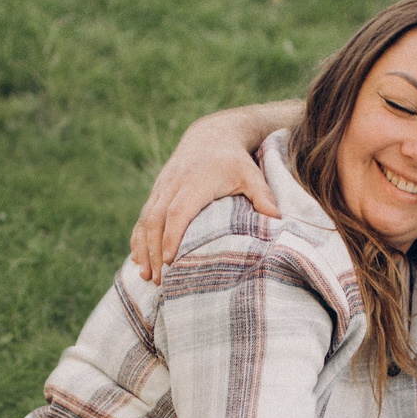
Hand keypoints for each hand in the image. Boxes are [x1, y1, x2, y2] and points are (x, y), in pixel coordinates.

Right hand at [130, 115, 279, 282]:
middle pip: (156, 220)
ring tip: (146, 276)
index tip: (169, 261)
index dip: (172, 236)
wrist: (210, 136)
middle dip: (154, 251)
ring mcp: (161, 188)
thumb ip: (262, 196)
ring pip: (145, 220)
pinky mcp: (156, 193)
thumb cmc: (234, 161)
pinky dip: (138, 239)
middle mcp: (173, 185)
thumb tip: (278, 219)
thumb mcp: (251, 174)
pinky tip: (138, 259)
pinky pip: (142, 218)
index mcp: (195, 182)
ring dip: (143, 249)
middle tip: (158, 281)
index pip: (178, 211)